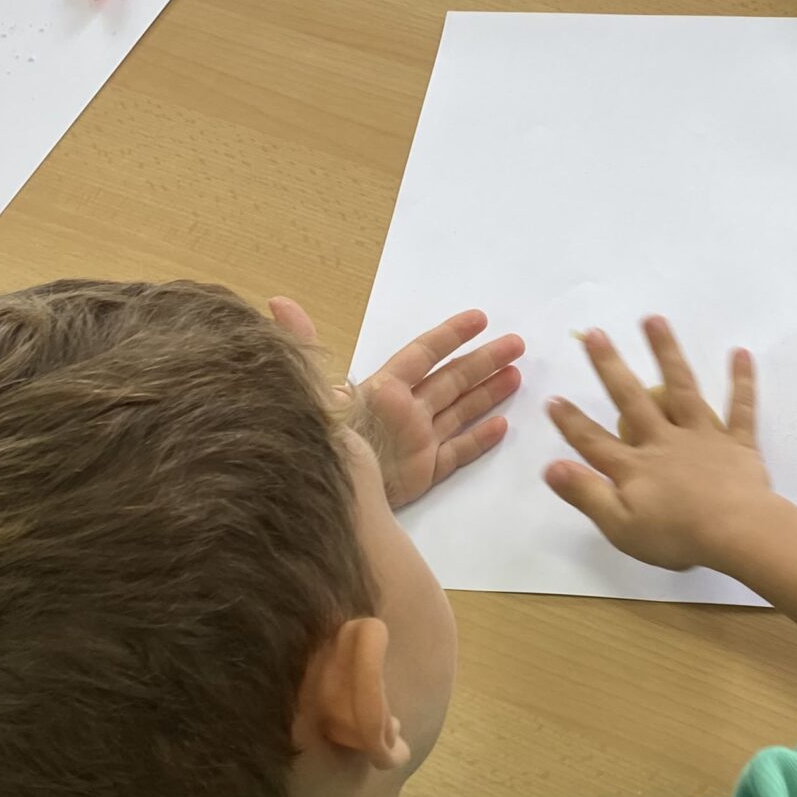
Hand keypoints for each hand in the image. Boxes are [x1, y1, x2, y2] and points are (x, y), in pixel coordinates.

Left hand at [270, 299, 524, 508]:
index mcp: (383, 388)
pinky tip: (502, 425)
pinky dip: (479, 439)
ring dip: (487, 393)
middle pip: (451, 379)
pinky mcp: (423, 472)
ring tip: (517, 376)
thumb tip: (279, 301)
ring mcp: (416, 442)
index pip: (422, 354)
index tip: (480, 318)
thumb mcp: (309, 390)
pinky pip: (457, 452)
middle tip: (518, 343)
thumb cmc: (321, 442)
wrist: (326, 494)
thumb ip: (302, 345)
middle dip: (483, 361)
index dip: (450, 335)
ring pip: (459, 411)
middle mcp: (404, 411)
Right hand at [545, 318, 776, 571]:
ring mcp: (702, 437)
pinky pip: (740, 407)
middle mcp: (664, 441)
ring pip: (681, 388)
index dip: (572, 422)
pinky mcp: (737, 442)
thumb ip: (586, 493)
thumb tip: (550, 466)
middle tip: (595, 333)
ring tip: (653, 320)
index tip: (554, 398)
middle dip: (611, 366)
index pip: (595, 441)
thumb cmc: (677, 536)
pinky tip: (740, 352)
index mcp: (635, 466)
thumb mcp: (621, 525)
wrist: (737, 533)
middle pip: (632, 399)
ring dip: (667, 352)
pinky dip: (741, 380)